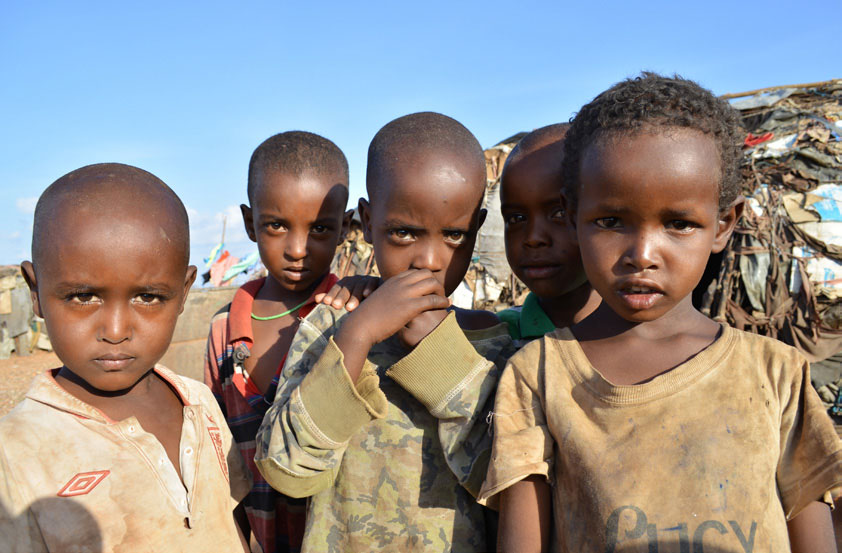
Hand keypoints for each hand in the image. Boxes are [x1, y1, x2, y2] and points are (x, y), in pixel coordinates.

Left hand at [315, 275, 379, 310]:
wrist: (382, 296)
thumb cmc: (360, 301)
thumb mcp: (346, 300)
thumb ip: (332, 298)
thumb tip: (316, 299)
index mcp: (347, 283)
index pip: (337, 288)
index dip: (331, 294)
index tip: (326, 303)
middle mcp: (356, 280)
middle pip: (347, 287)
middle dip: (341, 296)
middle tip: (336, 306)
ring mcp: (367, 280)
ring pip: (359, 286)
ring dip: (354, 297)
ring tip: (349, 308)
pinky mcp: (379, 281)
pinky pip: (374, 283)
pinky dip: (370, 288)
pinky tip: (366, 295)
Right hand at [334, 269, 449, 381]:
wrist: (361, 325)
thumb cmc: (368, 317)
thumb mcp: (380, 300)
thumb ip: (390, 296)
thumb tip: (395, 301)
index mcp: (393, 280)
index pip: (416, 272)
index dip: (426, 280)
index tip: (430, 289)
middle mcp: (400, 283)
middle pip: (427, 274)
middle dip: (436, 282)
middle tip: (439, 294)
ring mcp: (406, 293)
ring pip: (432, 283)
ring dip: (441, 291)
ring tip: (444, 300)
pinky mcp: (410, 306)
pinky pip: (433, 299)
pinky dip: (443, 301)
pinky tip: (446, 306)